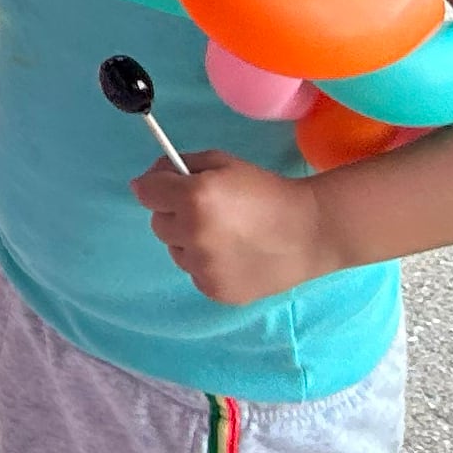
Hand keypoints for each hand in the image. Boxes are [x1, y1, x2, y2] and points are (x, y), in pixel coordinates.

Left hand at [134, 153, 339, 306]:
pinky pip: (194, 272)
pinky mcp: (214, 290)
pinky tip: (233, 255)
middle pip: (158, 223)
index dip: (158, 186)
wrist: (309, 232)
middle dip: (174, 213)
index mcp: (193, 197)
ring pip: (175, 250)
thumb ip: (178, 166)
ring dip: (188, 240)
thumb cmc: (265, 191)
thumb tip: (143, 183)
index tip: (169, 186)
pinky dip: (205, 263)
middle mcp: (192, 234)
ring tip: (225, 234)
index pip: (146, 192)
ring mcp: (203, 267)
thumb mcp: (222, 163)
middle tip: (207, 210)